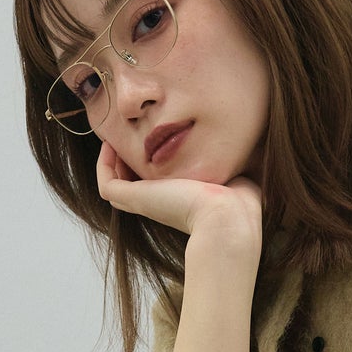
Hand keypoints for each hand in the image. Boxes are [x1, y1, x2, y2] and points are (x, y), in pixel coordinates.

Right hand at [96, 138, 263, 244]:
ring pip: (113, 185)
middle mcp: (159, 204)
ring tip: (115, 136)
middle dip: (124, 159)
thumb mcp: (231, 172)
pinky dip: (103, 164)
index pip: (152, 184)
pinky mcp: (136, 199)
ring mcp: (145, 203)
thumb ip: (228, 159)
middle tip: (126, 135)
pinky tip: (112, 144)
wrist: (228, 217)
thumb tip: (248, 143)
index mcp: (179, 200)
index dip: (145, 163)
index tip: (148, 139)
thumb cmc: (238, 201)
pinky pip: (106, 184)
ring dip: (110, 161)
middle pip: (127, 185)